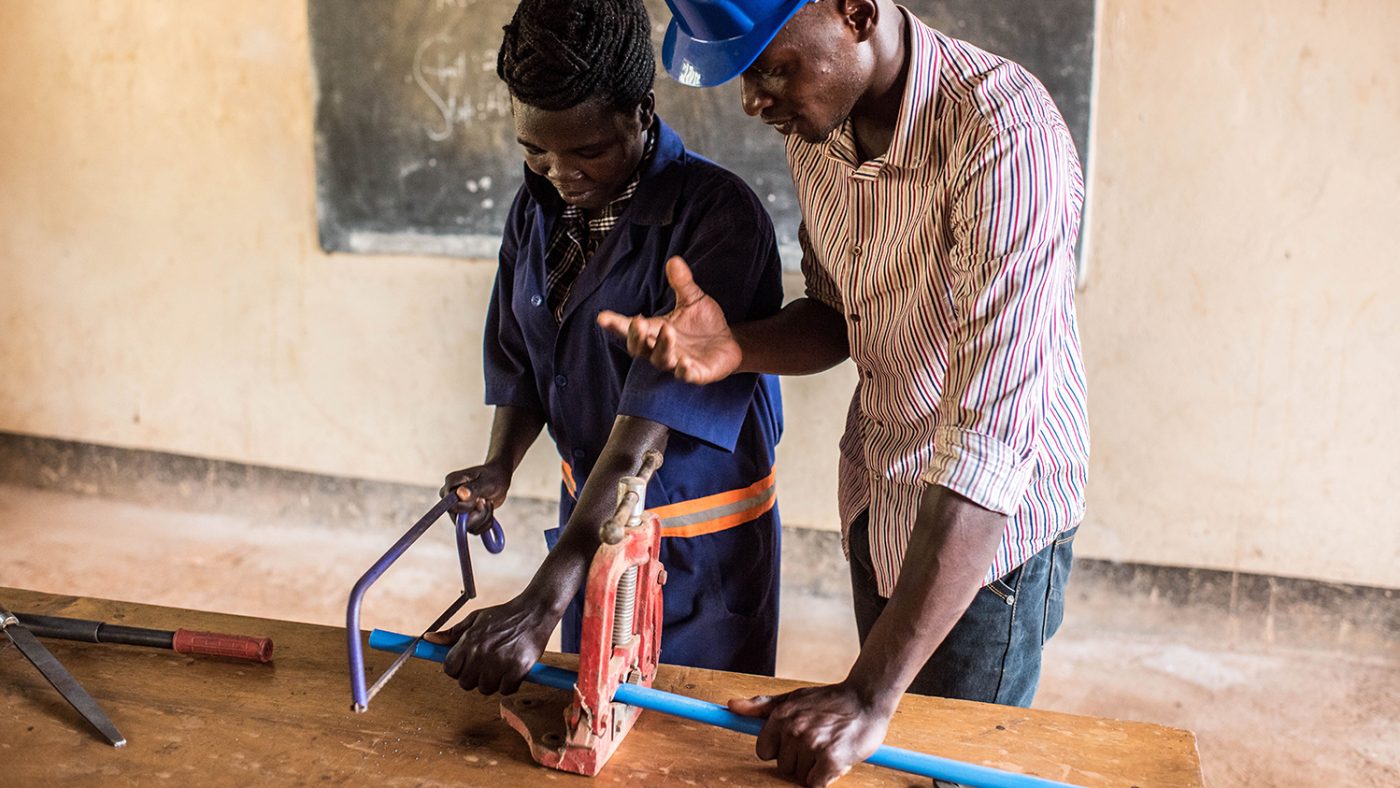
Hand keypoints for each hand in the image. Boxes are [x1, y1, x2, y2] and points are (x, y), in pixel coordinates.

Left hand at [423, 592, 555, 695]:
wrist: (534, 611)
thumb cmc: (503, 615)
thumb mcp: (475, 619)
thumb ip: (452, 634)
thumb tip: (428, 639)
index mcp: (470, 640)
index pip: (449, 668)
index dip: (456, 669)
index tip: (465, 665)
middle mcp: (482, 653)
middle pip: (465, 683)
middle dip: (473, 677)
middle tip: (485, 666)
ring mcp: (501, 662)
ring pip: (485, 689)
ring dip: (492, 682)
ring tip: (500, 666)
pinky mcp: (518, 669)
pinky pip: (506, 690)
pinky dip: (509, 684)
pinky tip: (512, 671)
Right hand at [440, 462, 509, 533]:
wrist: (499, 479)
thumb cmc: (492, 476)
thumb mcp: (486, 481)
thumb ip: (474, 488)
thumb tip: (461, 494)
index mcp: (451, 484)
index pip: (450, 505)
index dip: (465, 508)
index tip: (480, 501)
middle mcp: (450, 497)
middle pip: (457, 519)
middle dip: (478, 514)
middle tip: (487, 501)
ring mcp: (457, 508)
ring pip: (467, 527)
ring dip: (484, 518)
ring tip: (489, 503)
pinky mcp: (465, 517)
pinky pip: (473, 529)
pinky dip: (485, 523)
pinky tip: (489, 510)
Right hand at [596, 256, 741, 384]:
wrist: (729, 342)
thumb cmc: (703, 322)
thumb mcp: (693, 299)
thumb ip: (682, 283)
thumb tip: (674, 260)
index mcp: (656, 330)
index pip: (631, 328)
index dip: (616, 324)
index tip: (602, 317)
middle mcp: (661, 349)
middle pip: (639, 348)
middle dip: (636, 337)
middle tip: (638, 323)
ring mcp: (677, 362)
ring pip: (661, 360)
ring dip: (662, 347)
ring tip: (668, 331)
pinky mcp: (696, 373)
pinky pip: (686, 376)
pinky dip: (684, 371)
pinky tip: (685, 363)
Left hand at [728, 682, 893, 786]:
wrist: (867, 698)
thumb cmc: (830, 701)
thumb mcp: (793, 697)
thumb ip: (761, 706)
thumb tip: (732, 705)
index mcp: (781, 716)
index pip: (764, 752)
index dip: (781, 751)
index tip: (796, 743)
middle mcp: (794, 729)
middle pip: (783, 767)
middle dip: (799, 760)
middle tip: (818, 741)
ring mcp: (812, 745)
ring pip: (800, 777)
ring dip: (814, 768)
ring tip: (829, 746)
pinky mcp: (831, 760)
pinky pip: (816, 785)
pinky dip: (826, 778)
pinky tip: (836, 758)